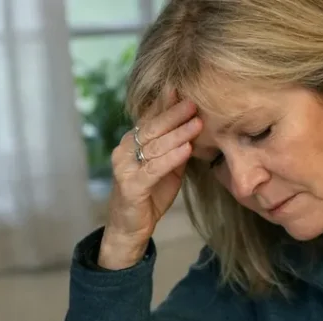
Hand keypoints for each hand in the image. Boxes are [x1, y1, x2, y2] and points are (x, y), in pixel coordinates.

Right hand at [100, 91, 202, 268]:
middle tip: (194, 102)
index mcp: (132, 142)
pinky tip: (187, 149)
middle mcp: (125, 150)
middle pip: (152, 128)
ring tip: (197, 123)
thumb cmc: (150, 194)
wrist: (131, 227)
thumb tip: (194, 121)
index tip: (184, 89)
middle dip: (175, 114)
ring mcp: (125, 167)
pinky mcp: (131, 186)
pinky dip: (172, 158)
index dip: (166, 104)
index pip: (150, 118)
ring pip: (154, 146)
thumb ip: (175, 146)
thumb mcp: (166, 166)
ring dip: (178, 134)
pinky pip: (154, 168)